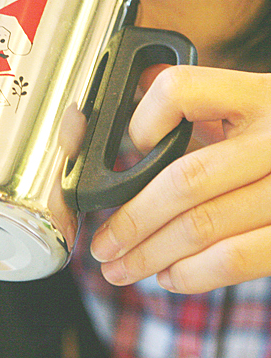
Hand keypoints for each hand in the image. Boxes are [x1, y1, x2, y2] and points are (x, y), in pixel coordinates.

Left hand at [91, 65, 270, 293]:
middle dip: (132, 220)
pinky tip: (168, 277)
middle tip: (102, 245)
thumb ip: (200, 97)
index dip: (141, 124)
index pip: (178, 91)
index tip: (122, 156)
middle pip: (185, 180)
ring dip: (150, 255)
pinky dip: (192, 274)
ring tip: (119, 268)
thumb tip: (140, 81)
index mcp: (257, 95)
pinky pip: (237, 259)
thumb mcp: (248, 105)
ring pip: (203, 226)